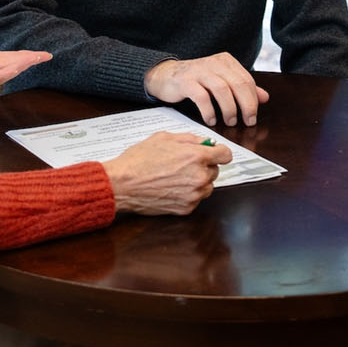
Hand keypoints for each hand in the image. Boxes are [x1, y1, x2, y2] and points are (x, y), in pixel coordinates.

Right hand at [103, 132, 231, 215]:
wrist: (122, 184)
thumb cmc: (139, 159)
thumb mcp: (164, 138)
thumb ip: (190, 138)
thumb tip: (205, 142)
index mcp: (196, 156)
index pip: (226, 155)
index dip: (219, 152)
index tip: (215, 153)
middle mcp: (199, 177)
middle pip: (216, 171)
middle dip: (204, 166)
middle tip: (185, 163)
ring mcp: (193, 195)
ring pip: (207, 186)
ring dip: (198, 181)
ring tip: (177, 176)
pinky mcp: (186, 208)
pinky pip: (196, 199)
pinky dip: (188, 194)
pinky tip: (171, 187)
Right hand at [144, 53, 268, 125]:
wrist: (165, 76)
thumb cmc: (196, 81)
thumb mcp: (221, 82)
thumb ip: (242, 89)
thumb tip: (264, 97)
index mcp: (225, 62)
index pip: (246, 80)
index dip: (252, 100)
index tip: (253, 117)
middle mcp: (214, 63)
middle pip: (237, 83)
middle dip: (246, 105)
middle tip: (247, 121)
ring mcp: (199, 70)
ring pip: (221, 89)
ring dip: (229, 108)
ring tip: (229, 121)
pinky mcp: (185, 81)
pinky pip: (201, 96)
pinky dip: (209, 110)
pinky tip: (211, 120)